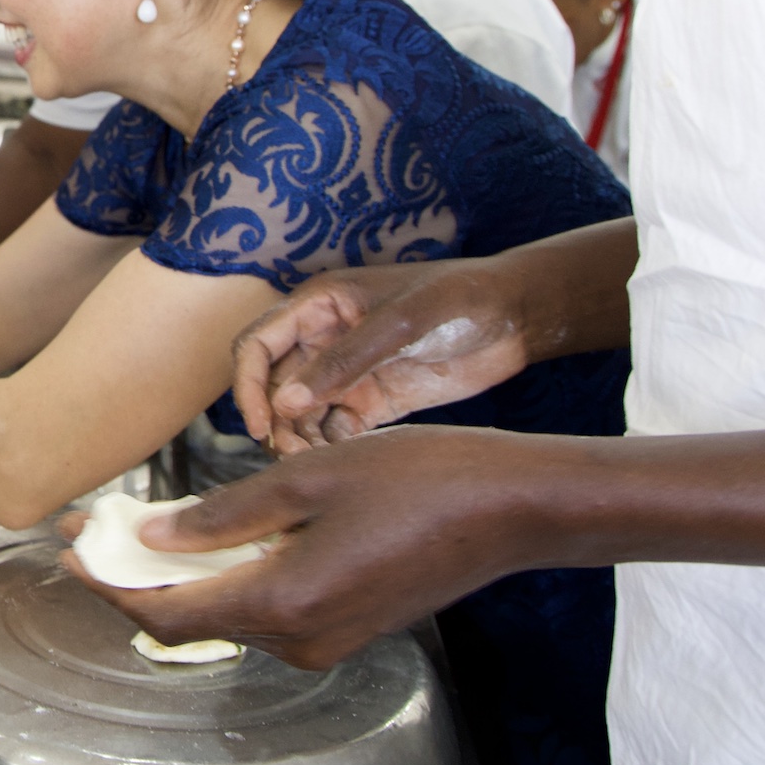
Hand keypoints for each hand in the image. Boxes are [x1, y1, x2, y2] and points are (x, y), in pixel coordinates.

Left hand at [57, 426, 571, 669]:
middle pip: (190, 619)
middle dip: (132, 578)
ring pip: (228, 615)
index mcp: (282, 603)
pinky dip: (226, 578)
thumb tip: (149, 538)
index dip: (108, 584)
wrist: (512, 509)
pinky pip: (266, 610)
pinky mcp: (348, 627)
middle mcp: (300, 640)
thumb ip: (223, 515)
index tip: (66, 548)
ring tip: (135, 527)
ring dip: (178, 577)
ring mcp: (327, 641)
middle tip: (87, 530)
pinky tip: (208, 538)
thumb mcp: (307, 480)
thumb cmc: (418, 480)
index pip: (165, 612)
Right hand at [230, 259, 534, 454]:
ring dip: (300, 440)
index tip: (263, 425)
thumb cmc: (458, 299)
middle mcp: (324, 340)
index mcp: (318, 306)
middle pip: (274, 387)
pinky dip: (331, 448)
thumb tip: (285, 402)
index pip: (257, 345)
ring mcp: (348, 373)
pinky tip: (345, 460)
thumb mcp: (399, 324)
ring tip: (315, 465)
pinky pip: (335, 429)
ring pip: (301, 414)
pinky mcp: (373, 401)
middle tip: (292, 456)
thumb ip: (342, 362)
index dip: (248, 385)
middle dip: (277, 422)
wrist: (516, 318)